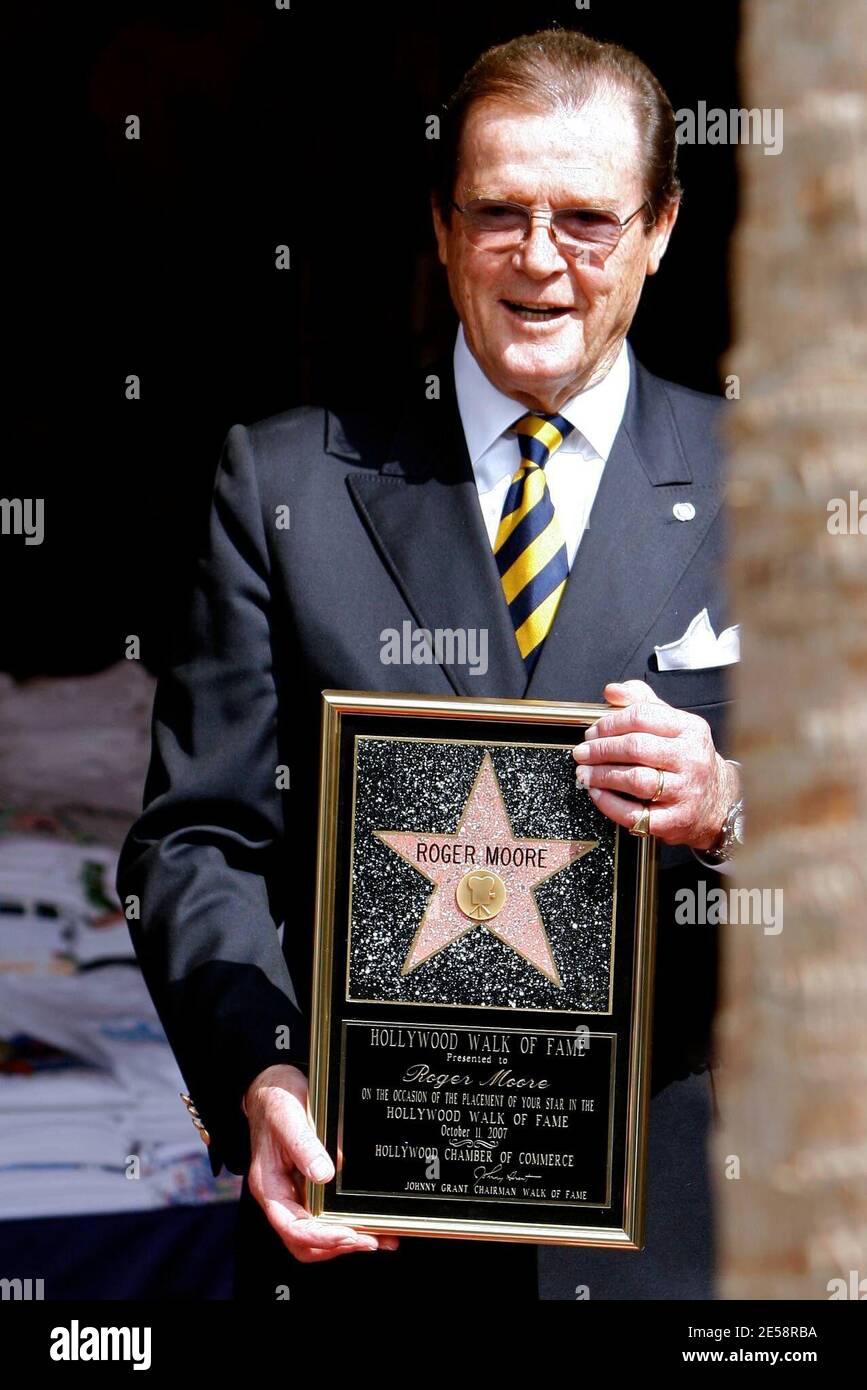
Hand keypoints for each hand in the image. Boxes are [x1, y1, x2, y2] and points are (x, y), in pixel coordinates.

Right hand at [244, 1064, 398, 1262]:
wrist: (271, 1087)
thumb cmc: (276, 1100)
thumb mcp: (287, 1116)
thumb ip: (303, 1145)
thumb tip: (324, 1175)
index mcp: (269, 1186)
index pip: (292, 1227)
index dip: (322, 1237)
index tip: (350, 1234)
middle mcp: (281, 1198)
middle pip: (304, 1243)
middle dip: (338, 1246)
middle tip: (372, 1240)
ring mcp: (295, 1195)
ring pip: (317, 1236)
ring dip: (347, 1241)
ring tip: (381, 1238)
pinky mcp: (309, 1189)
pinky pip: (326, 1217)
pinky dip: (348, 1224)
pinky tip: (371, 1222)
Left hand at [572, 680, 738, 850]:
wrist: (718, 801)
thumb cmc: (688, 760)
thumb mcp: (674, 725)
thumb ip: (643, 702)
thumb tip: (613, 691)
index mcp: (690, 730)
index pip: (642, 716)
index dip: (610, 723)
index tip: (593, 730)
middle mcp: (691, 759)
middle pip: (636, 747)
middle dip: (601, 749)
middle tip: (582, 752)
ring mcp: (685, 791)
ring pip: (636, 780)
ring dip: (602, 776)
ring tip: (585, 773)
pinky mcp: (676, 820)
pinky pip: (636, 813)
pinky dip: (610, 804)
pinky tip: (597, 794)